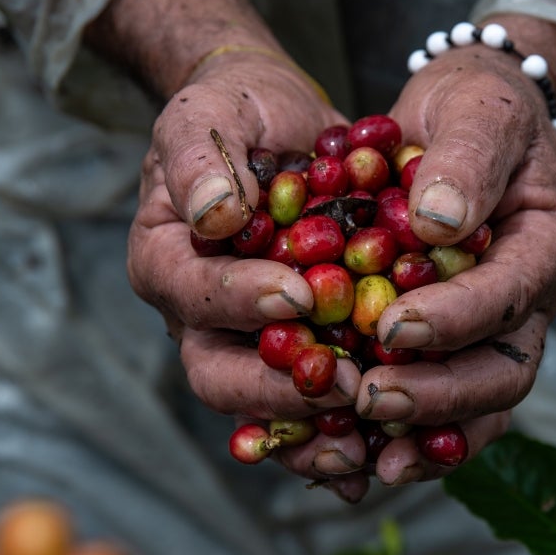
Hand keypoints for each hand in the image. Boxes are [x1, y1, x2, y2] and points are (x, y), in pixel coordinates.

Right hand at [86, 0, 372, 499]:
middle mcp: (199, 315)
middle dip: (278, 387)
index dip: (240, 301)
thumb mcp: (209, 112)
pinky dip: (344, 430)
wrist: (278, 125)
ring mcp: (246, 342)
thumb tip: (214, 215)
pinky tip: (389, 444)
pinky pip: (311, 406)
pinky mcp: (295, 351)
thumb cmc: (236, 110)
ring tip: (366, 442)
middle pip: (218, 374)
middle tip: (343, 384)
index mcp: (166, 260)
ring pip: (265, 408)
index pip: (190, 294)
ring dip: (313, 432)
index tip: (299, 294)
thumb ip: (201, 157)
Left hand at [354, 15, 555, 485]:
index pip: (510, 296)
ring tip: (370, 457)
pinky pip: (443, 403)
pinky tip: (358, 450)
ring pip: (477, 404)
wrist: (469, 113)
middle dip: (438, 394)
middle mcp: (530, 300)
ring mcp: (496, 328)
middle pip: (501, 372)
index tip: (393, 327)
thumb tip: (438, 223)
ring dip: (426, 434)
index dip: (456, 318)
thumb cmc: (476, 104)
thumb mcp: (477, 109)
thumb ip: (466, 159)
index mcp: (547, 245)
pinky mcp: (456, 341)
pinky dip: (407, 432)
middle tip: (370, 398)